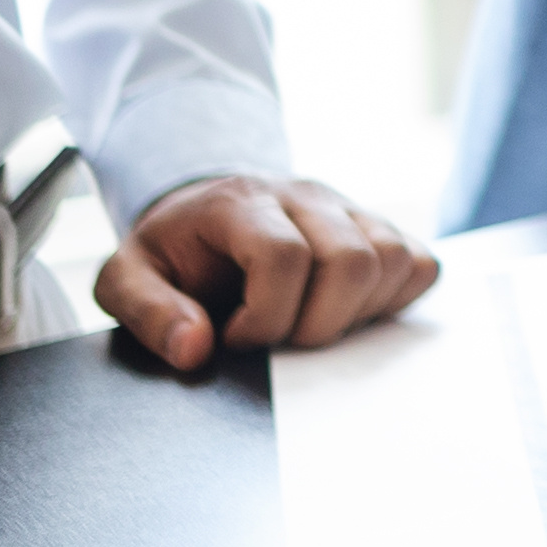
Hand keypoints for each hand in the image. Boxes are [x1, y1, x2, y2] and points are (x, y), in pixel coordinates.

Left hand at [97, 173, 443, 373]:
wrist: (205, 213)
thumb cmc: (172, 254)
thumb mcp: (125, 278)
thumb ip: (148, 313)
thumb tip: (195, 350)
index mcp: (240, 202)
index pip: (284, 256)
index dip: (266, 317)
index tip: (235, 338)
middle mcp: (304, 196)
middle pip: (350, 260)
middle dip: (318, 324)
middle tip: (279, 338)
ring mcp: (349, 209)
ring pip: (394, 259)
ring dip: (358, 313)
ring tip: (310, 324)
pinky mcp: (379, 227)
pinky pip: (421, 264)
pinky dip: (395, 299)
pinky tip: (346, 312)